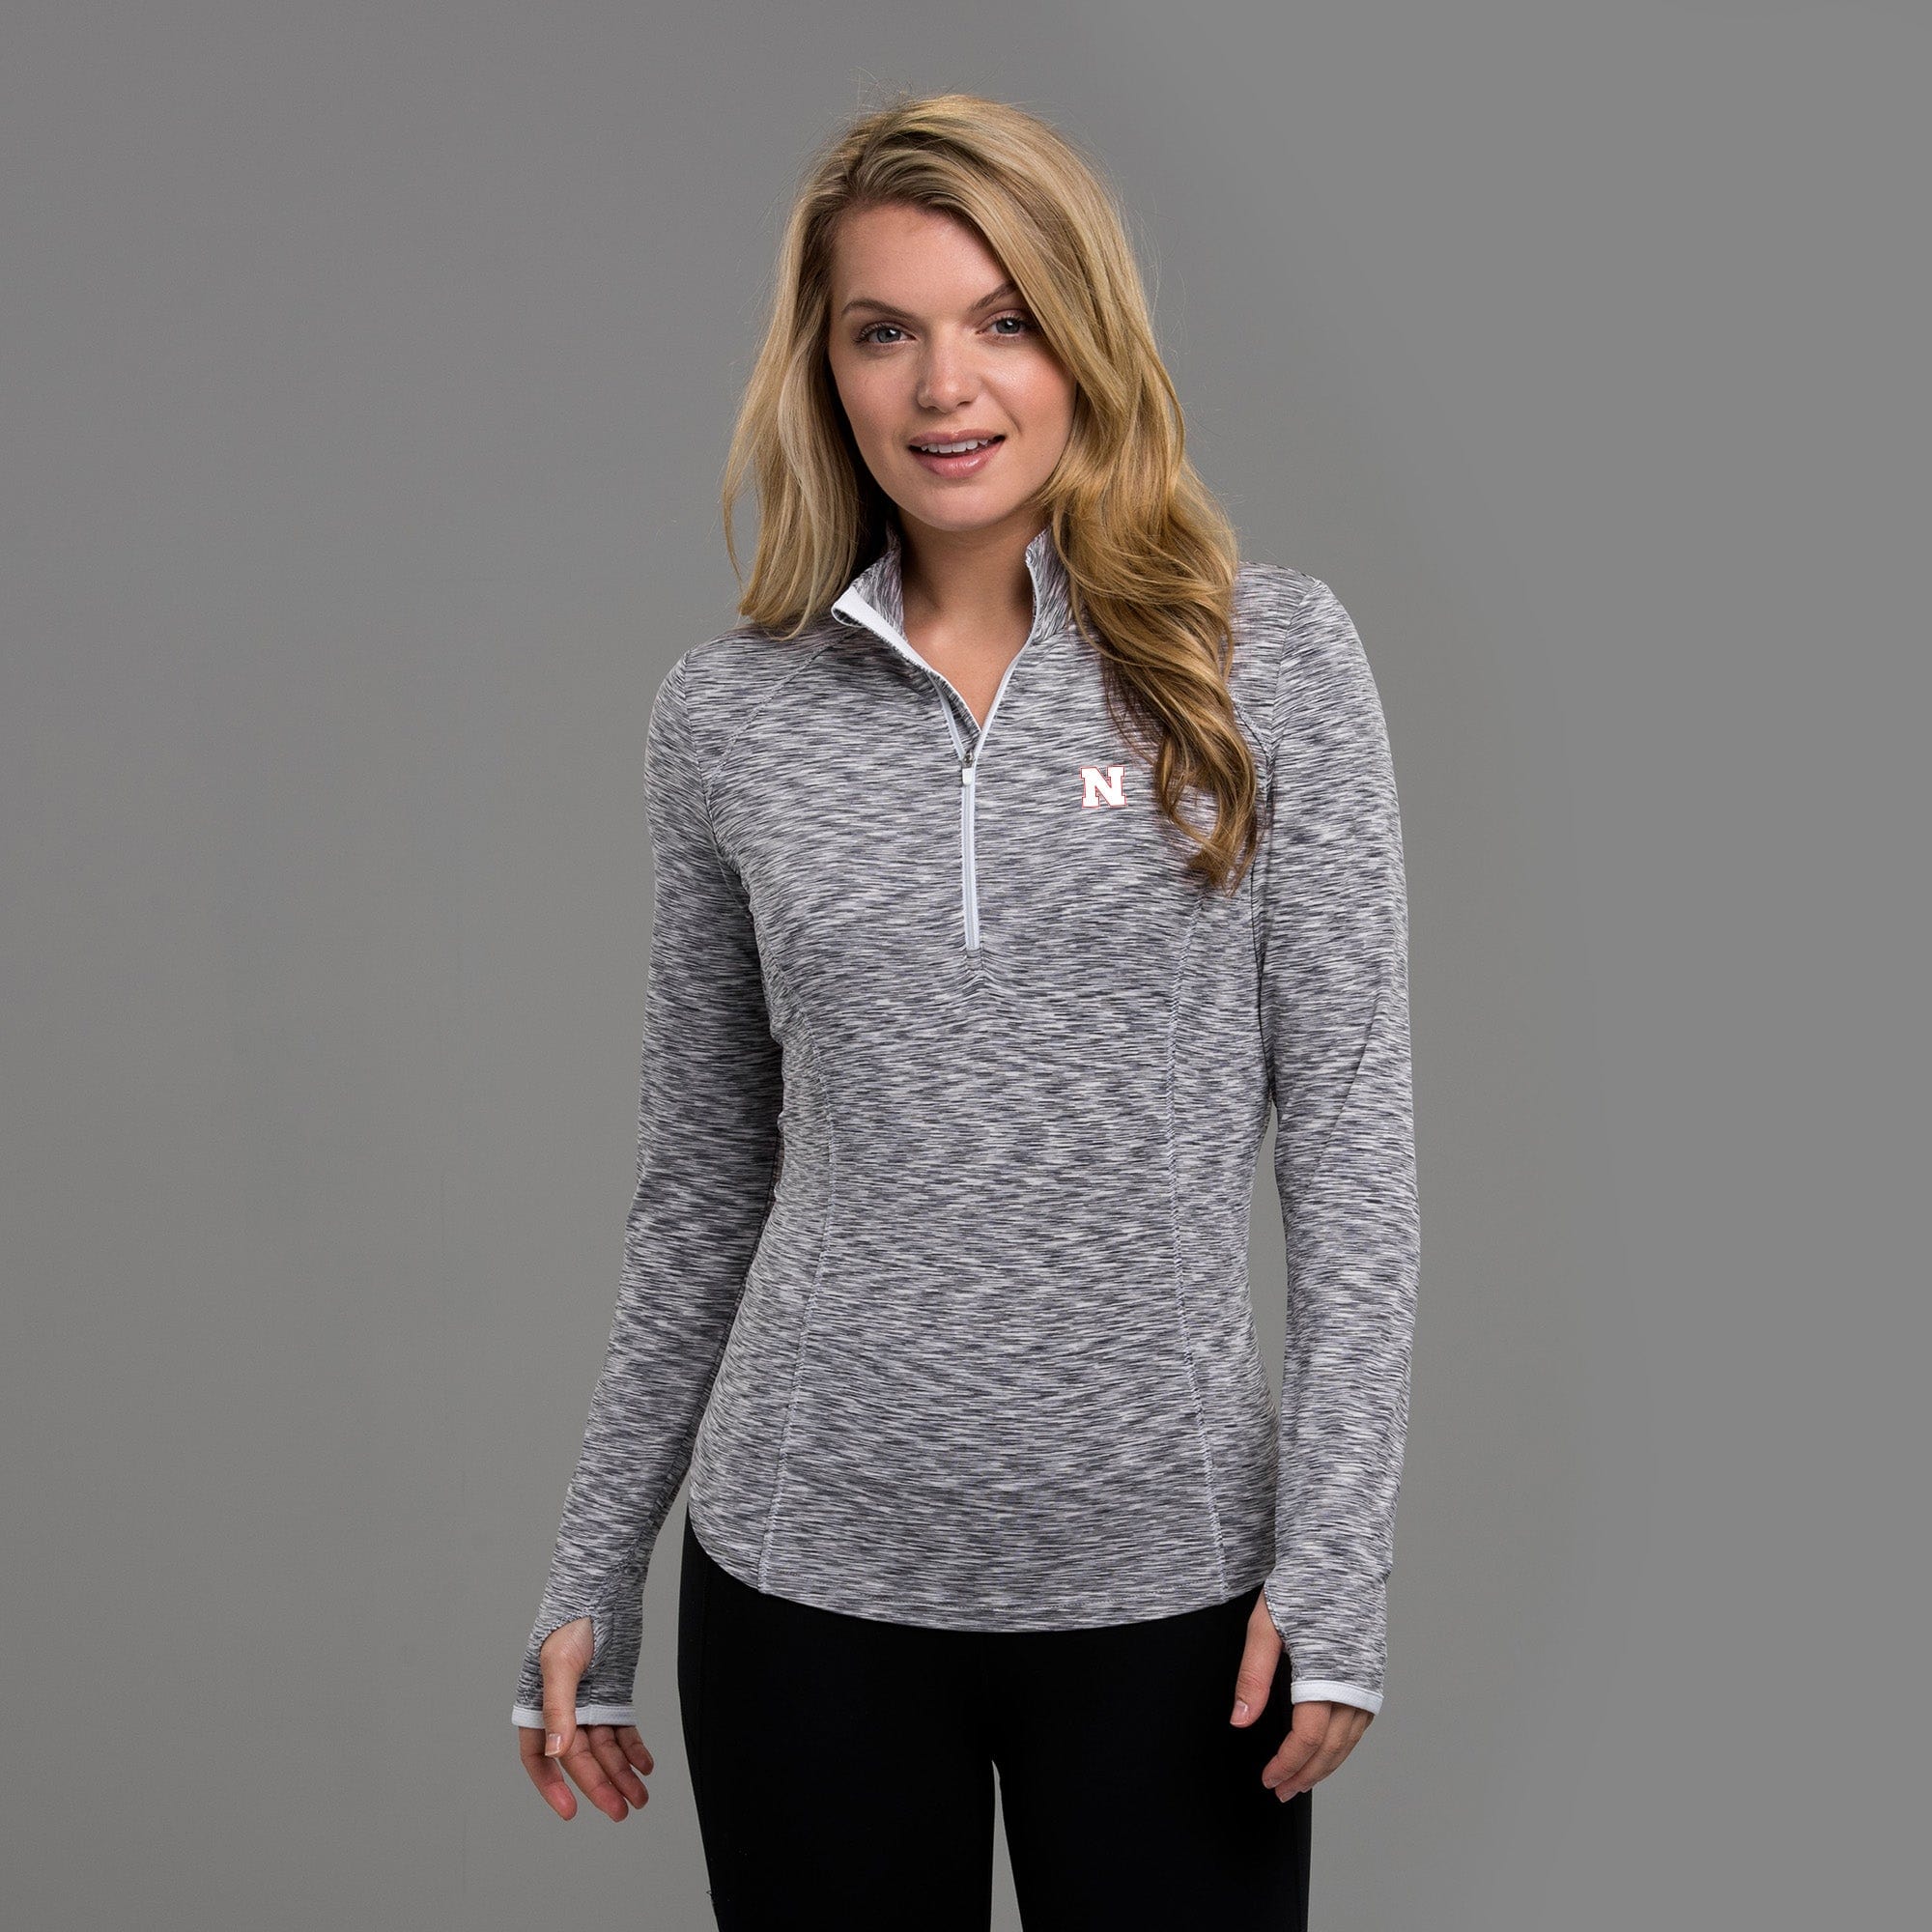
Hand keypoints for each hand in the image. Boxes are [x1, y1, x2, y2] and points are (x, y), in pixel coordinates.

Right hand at [515, 1615, 655, 1820]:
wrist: (603, 1592)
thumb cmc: (571, 1622)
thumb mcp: (560, 1664)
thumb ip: (559, 1708)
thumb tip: (556, 1752)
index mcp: (538, 1706)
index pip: (539, 1757)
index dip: (551, 1786)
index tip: (571, 1811)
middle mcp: (563, 1711)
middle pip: (579, 1759)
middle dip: (599, 1786)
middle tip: (620, 1811)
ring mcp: (590, 1705)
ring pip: (604, 1749)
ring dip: (621, 1773)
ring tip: (640, 1797)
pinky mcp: (614, 1697)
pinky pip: (622, 1731)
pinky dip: (634, 1750)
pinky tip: (646, 1766)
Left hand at [1229, 1589, 1372, 1800]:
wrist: (1340, 1556)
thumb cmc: (1302, 1585)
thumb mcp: (1265, 1626)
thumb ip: (1253, 1677)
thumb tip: (1240, 1721)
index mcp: (1325, 1674)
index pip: (1308, 1737)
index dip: (1287, 1763)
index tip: (1268, 1778)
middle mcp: (1354, 1682)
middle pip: (1332, 1748)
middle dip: (1306, 1775)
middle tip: (1281, 1791)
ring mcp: (1368, 1678)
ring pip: (1350, 1740)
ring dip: (1326, 1766)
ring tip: (1301, 1780)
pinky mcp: (1373, 1671)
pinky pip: (1360, 1723)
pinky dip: (1343, 1745)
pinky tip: (1326, 1750)